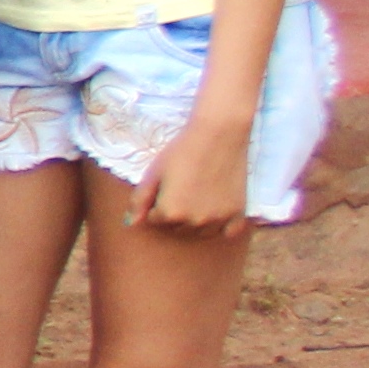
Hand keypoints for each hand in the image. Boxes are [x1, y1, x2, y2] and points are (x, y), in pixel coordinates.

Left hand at [137, 106, 254, 241]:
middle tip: (181, 189)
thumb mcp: (153, 173)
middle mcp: (195, 221)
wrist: (218, 135)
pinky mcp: (238, 213)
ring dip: (195, 221)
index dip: (155, 204)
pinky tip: (216, 211)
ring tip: (196, 196)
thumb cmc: (181, 151)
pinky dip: (221, 227)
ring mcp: (219, 219)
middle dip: (174, 214)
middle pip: (177, 228)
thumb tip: (130, 224)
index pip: (155, 220)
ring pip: (200, 232)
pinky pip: (228, 232)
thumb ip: (139, 201)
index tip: (164, 187)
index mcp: (170, 212)